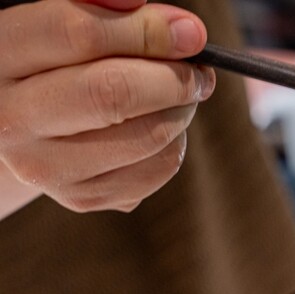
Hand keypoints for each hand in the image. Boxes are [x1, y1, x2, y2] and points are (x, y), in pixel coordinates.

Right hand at [0, 0, 214, 212]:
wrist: (28, 127)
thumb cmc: (56, 62)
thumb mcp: (63, 24)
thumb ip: (106, 12)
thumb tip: (177, 27)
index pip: (77, 34)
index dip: (145, 29)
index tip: (190, 31)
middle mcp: (11, 118)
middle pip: (113, 92)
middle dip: (173, 77)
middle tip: (199, 69)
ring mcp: (44, 167)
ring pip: (148, 135)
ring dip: (182, 109)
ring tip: (180, 93)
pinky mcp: (82, 197)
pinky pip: (158, 168)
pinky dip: (176, 141)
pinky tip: (160, 125)